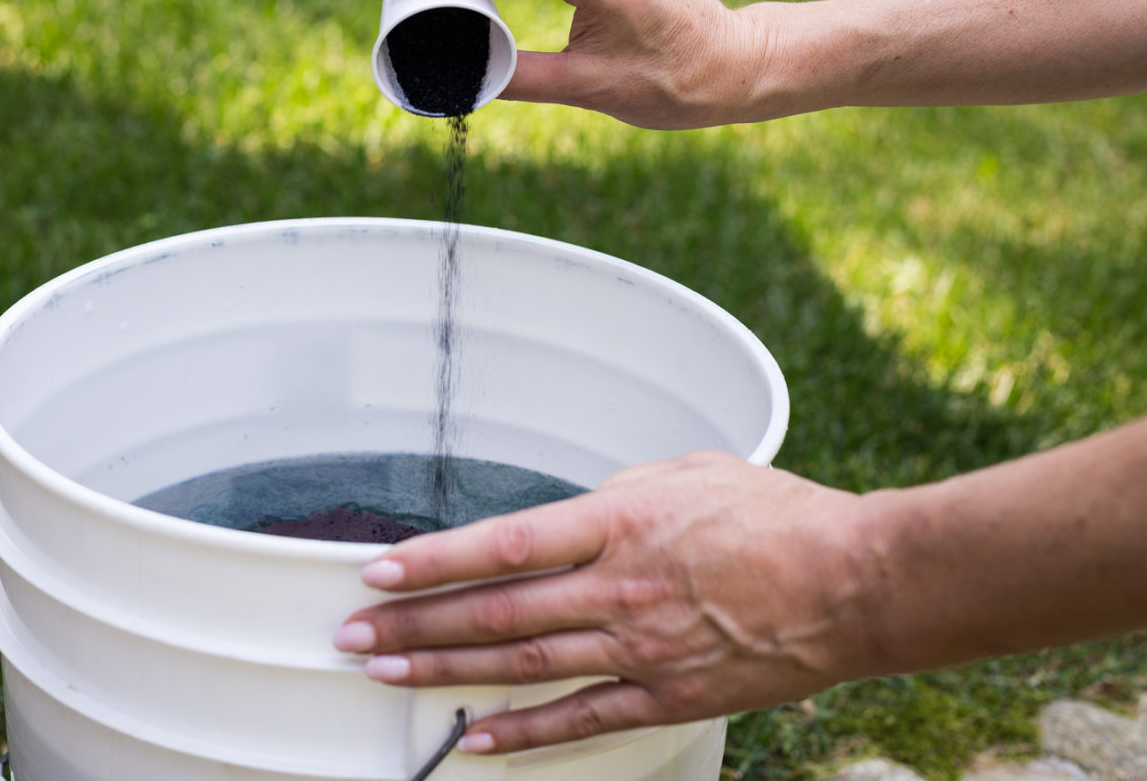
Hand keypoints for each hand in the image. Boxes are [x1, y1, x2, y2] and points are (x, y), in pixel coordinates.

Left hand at [333, 451, 872, 754]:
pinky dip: (524, 732)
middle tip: (352, 631)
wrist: (858, 583)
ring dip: (445, 672)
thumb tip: (567, 513)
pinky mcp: (668, 693)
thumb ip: (616, 493)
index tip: (378, 568)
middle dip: (414, 622)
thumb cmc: (777, 515)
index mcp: (619, 523)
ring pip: (522, 666)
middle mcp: (617, 589)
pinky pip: (582, 718)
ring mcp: (640, 648)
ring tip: (386, 672)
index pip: (503, 543)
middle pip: (495, 612)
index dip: (434, 560)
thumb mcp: (686, 471)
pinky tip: (476, 738)